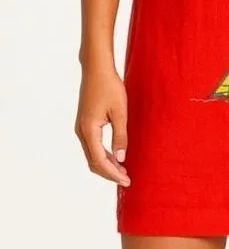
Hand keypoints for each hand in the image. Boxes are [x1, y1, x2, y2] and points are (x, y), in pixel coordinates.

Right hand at [74, 62, 130, 186]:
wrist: (96, 69)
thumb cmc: (109, 86)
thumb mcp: (120, 111)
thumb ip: (120, 135)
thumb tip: (121, 159)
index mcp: (89, 130)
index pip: (100, 161)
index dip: (113, 173)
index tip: (126, 180)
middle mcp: (81, 131)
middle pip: (93, 161)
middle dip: (109, 172)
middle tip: (126, 179)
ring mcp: (81, 127)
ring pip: (92, 154)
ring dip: (106, 164)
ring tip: (123, 170)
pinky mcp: (85, 123)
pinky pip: (92, 146)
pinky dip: (103, 154)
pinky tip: (115, 155)